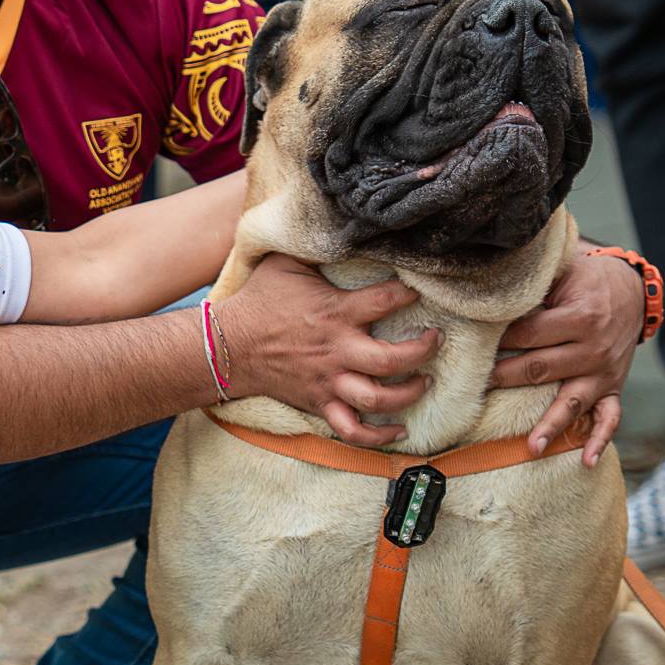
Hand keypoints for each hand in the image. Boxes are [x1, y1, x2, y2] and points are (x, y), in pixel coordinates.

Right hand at [214, 255, 439, 447]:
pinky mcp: (320, 402)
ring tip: (424, 381)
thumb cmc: (260, 300)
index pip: (386, 301)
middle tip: (434, 340)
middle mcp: (337, 349)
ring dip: (410, 393)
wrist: (229, 344)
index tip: (419, 290)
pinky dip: (378, 436)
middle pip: (393, 359)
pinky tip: (398, 430)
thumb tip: (341, 229)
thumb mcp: (286, 263)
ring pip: (379, 398)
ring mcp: (329, 380)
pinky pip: (353, 429)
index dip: (409, 293)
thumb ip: (316, 249)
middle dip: (423, 351)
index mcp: (335, 312)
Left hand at [489, 251, 641, 462]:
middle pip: (541, 369)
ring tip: (531, 448)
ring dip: (551, 425)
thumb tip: (490, 291)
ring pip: (572, 401)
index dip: (500, 340)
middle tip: (475, 388)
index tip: (474, 345)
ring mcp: (605, 372)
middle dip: (505, 378)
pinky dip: (600, 439)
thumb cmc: (584, 279)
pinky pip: (610, 417)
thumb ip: (533, 284)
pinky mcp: (613, 387)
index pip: (529, 334)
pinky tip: (588, 461)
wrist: (630, 289)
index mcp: (581, 317)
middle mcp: (594, 349)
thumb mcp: (563, 272)